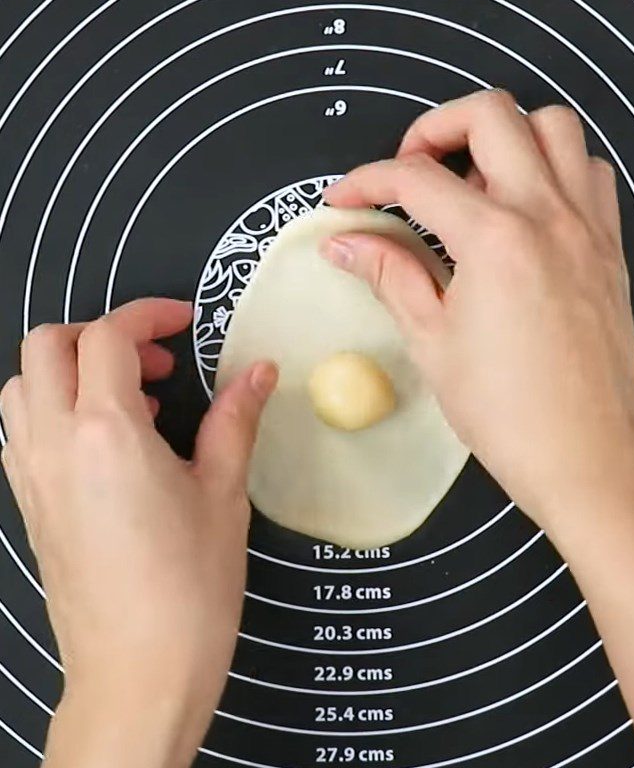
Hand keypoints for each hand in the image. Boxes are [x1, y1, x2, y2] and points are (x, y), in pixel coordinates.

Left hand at [0, 299, 276, 767]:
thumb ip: (235, 420)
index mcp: (107, 433)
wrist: (137, 672)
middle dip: (100, 333)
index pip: (107, 338)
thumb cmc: (188, 589)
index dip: (147, 315)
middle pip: (47, 346)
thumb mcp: (225, 494)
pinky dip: (55, 409)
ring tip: (131, 399)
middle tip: (156, 358)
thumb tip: (258, 372)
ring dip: (70, 370)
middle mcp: (55, 445)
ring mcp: (33, 476)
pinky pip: (22, 431)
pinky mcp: (31, 505)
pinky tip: (108, 442)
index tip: (183, 322)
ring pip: (21, 386)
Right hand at [323, 90, 633, 528]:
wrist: (585, 454)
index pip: (416, 178)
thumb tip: (346, 243)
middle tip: (410, 170)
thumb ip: (390, 275)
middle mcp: (548, 214)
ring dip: (505, 136)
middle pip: (491, 113)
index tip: (345, 200)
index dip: (367, 181)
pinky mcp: (610, 247)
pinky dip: (556, 168)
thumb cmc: (506, 411)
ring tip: (474, 184)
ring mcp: (587, 225)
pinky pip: (591, 173)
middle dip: (435, 127)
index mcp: (495, 238)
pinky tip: (527, 210)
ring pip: (554, 126)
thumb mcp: (432, 341)